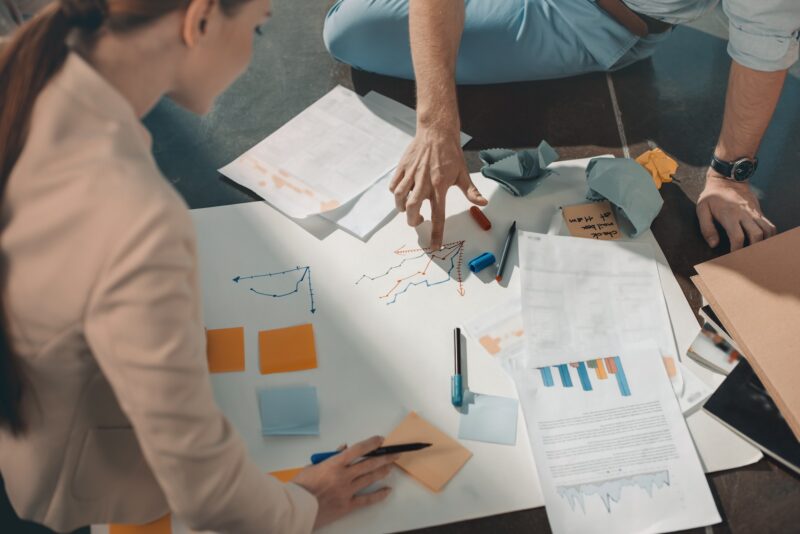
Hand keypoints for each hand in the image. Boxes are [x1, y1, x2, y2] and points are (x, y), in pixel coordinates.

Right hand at [292, 436, 397, 529]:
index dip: (371, 443)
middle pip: (369, 464)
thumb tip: (343, 448)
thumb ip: (330, 458)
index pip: (357, 449)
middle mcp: (343, 476)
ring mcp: (346, 491)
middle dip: (384, 457)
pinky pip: (366, 500)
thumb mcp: (312, 466)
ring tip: (391, 466)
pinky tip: (387, 491)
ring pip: (369, 479)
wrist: (295, 508)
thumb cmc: (300, 487)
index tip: (380, 440)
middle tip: (394, 454)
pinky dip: (378, 495)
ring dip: (382, 471)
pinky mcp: (347, 505)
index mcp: (333, 464)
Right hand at [390, 127, 486, 248]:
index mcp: (440, 186)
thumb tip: (483, 204)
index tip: (434, 246)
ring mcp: (411, 175)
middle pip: (412, 210)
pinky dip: (396, 194)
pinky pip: (394, 186)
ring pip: (400, 198)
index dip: (436, 233)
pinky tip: (403, 193)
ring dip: (403, 208)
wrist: (436, 131)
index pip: (438, 215)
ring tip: (409, 208)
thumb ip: (471, 192)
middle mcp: (424, 182)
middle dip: (413, 221)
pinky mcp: (402, 168)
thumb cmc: (451, 153)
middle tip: (418, 221)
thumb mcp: (463, 173)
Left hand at [696, 171, 775, 250]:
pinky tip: (762, 242)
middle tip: (746, 257)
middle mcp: (744, 214)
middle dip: (753, 249)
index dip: (737, 250)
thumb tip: (713, 244)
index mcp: (729, 215)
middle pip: (756, 235)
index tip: (734, 257)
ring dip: (763, 243)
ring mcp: (754, 212)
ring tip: (755, 251)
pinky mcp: (759, 211)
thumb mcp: (702, 209)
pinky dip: (770, 235)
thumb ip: (706, 228)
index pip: (738, 237)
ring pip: (767, 230)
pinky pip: (770, 225)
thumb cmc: (712, 196)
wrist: (727, 180)